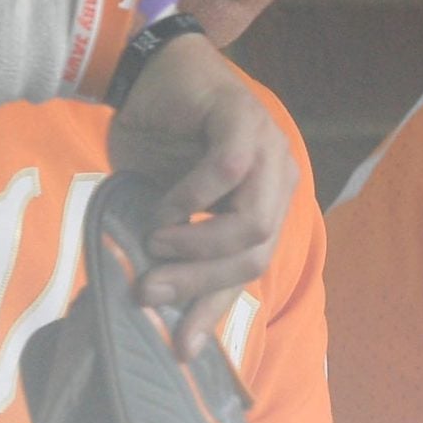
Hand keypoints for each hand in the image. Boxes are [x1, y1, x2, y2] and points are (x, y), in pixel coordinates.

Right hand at [106, 34, 298, 359]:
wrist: (144, 73)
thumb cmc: (157, 143)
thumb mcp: (165, 212)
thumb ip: (175, 250)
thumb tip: (158, 307)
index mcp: (266, 203)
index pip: (250, 269)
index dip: (214, 310)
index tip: (181, 349)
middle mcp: (278, 178)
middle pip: (257, 254)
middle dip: (202, 282)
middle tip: (152, 291)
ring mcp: (267, 147)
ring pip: (253, 222)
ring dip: (199, 244)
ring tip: (157, 241)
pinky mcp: (243, 118)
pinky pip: (228, 169)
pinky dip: (192, 196)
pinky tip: (165, 205)